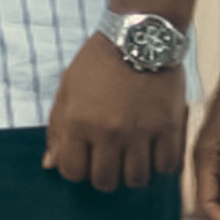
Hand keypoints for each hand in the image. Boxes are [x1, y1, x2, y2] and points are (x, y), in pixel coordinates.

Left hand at [44, 35, 187, 193]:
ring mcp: (140, 132)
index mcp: (77, 122)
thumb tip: (50, 165)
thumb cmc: (98, 63)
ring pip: (137, 180)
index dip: (78, 170)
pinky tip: (154, 149)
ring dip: (133, 173)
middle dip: (105, 175)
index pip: (72, 173)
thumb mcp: (67, 89)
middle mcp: (108, 132)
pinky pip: (166, 167)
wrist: (139, 37)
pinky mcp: (169, 128)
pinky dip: (160, 163)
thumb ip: (57, 129)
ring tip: (133, 156)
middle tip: (110, 160)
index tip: (86, 160)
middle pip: (105, 182)